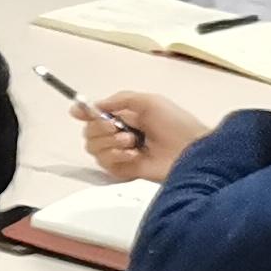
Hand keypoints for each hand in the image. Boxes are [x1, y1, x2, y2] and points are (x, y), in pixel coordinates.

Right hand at [80, 90, 205, 176]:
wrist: (192, 151)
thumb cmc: (176, 124)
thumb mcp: (149, 101)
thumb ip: (119, 100)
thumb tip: (93, 105)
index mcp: (124, 117)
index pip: (94, 115)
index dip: (84, 113)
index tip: (78, 112)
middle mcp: (119, 135)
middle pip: (88, 132)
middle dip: (100, 129)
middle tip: (118, 128)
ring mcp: (120, 154)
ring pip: (93, 148)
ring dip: (110, 143)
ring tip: (132, 142)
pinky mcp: (123, 171)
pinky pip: (104, 164)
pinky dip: (116, 157)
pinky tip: (133, 156)